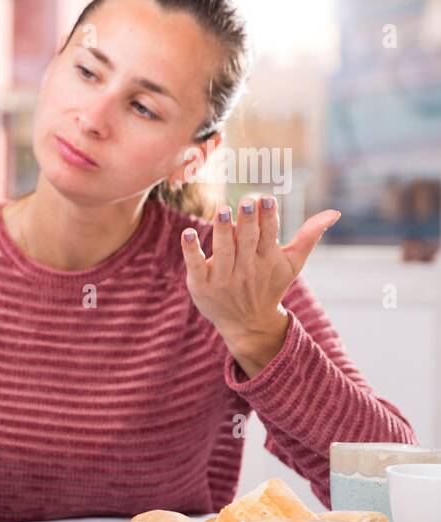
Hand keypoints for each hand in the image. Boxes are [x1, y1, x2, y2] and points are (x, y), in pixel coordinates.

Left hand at [181, 195, 339, 376]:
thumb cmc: (270, 285)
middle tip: (247, 201)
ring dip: (223, 231)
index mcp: (267, 259)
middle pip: (247, 241)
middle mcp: (246, 268)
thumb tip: (334, 212)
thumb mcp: (292, 264)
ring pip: (223, 251)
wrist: (247, 323)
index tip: (266, 198)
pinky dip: (191, 250)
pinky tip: (187, 233)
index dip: (268, 217)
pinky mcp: (201, 283)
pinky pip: (195, 264)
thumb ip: (309, 236)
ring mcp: (223, 277)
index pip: (269, 234)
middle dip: (248, 221)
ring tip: (223, 211)